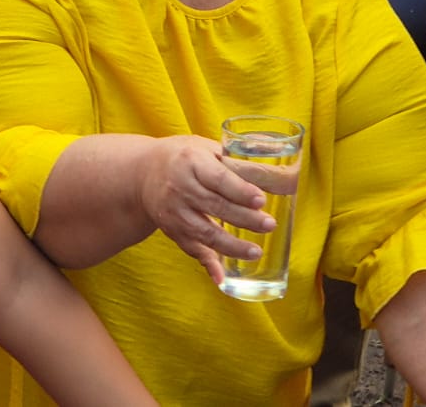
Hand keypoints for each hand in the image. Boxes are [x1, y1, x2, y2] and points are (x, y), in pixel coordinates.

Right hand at [136, 136, 274, 282]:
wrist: (141, 174)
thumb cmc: (184, 157)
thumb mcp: (206, 148)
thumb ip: (236, 161)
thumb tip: (283, 174)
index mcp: (192, 161)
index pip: (219, 178)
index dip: (240, 190)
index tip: (261, 200)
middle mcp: (180, 187)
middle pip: (215, 206)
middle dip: (244, 218)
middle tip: (269, 225)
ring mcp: (174, 212)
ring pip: (204, 232)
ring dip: (231, 245)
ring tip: (256, 252)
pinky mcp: (171, 230)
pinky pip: (190, 248)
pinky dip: (207, 263)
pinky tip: (222, 277)